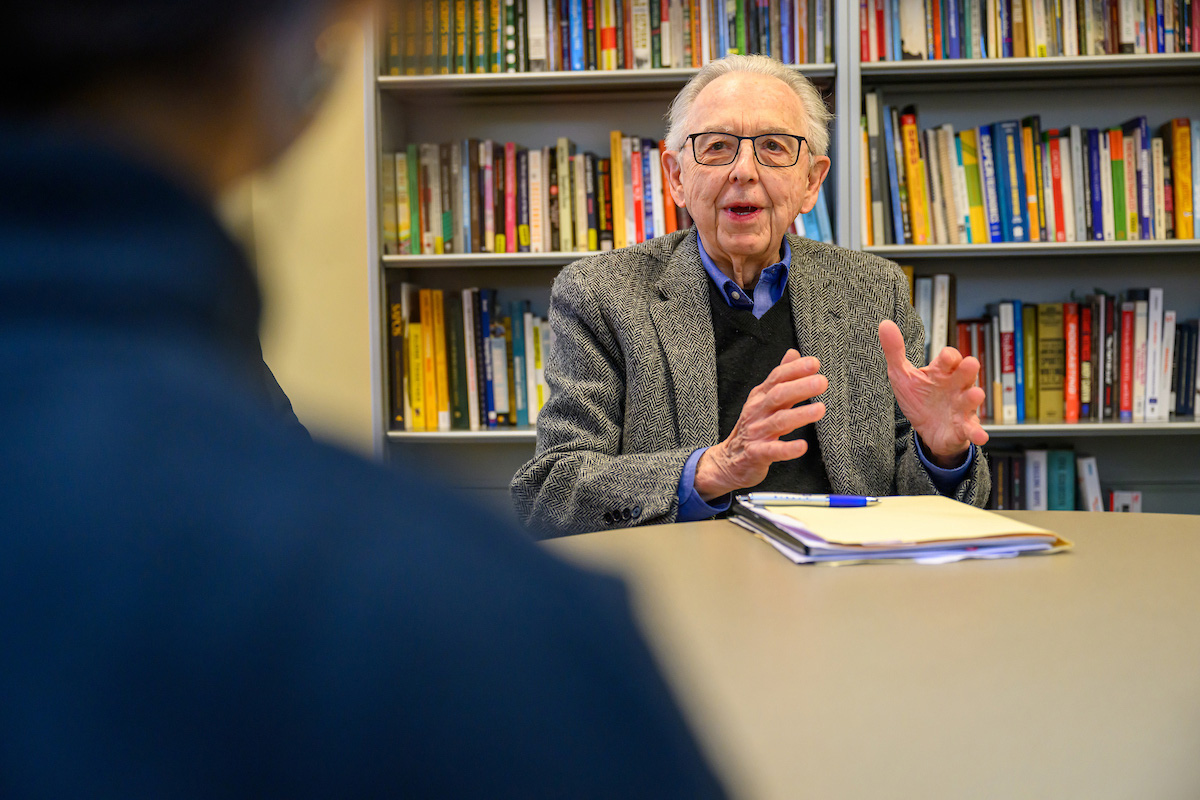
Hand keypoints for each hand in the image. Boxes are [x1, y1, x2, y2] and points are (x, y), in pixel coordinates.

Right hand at [694, 350, 826, 500]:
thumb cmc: (754, 426)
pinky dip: (787, 448)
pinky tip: (802, 446)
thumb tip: (793, 352)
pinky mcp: (756, 454)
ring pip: (779, 421)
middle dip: (800, 387)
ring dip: (800, 415)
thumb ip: (780, 377)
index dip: (795, 370)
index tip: (814, 363)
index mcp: (760, 396)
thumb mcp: (764, 399)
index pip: (777, 378)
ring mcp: (756, 432)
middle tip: (822, 382)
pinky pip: (773, 450)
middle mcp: (757, 411)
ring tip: (820, 409)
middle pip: (778, 395)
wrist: (729, 460)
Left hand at [878, 319, 988, 465]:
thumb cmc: (918, 397)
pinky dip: (977, 433)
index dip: (949, 356)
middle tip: (970, 365)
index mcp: (942, 372)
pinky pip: (973, 430)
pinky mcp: (963, 428)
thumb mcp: (902, 375)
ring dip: (973, 397)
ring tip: (975, 395)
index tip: (947, 358)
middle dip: (968, 369)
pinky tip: (980, 437)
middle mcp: (956, 386)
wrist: (925, 428)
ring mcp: (962, 407)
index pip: (950, 358)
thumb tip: (884, 324)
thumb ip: (895, 350)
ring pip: (971, 399)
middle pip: (966, 373)